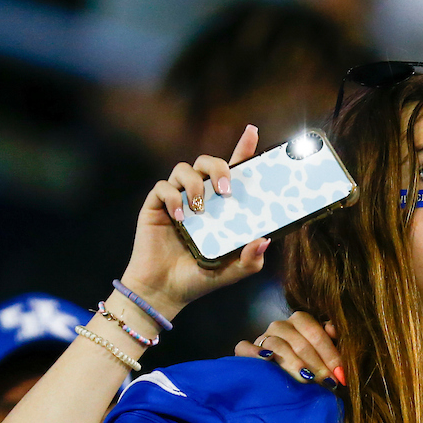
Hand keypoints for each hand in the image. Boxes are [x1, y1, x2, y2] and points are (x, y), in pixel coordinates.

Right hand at [120, 125, 268, 317]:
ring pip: (184, 169)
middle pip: (208, 161)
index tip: (253, 131)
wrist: (165, 291)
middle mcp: (199, 196)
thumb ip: (251, 259)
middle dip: (218, 167)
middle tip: (226, 190)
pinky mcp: (156, 206)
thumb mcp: (233, 271)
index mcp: (221, 205)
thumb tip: (265, 240)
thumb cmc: (200, 277)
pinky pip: (163, 187)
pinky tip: (180, 218)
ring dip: (195, 184)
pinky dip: (173, 198)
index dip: (243, 148)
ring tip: (200, 209)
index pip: (233, 169)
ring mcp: (177, 199)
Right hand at [235, 311, 345, 388]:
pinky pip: (244, 347)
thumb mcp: (325, 354)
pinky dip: (253, 352)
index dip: (330, 354)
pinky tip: (266, 359)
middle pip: (299, 342)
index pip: (316, 333)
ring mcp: (263, 336)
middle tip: (327, 381)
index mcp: (301, 321)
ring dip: (293, 362)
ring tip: (306, 378)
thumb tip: (333, 329)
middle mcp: (281, 325)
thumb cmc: (311, 365)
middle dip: (316, 363)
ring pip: (277, 345)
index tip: (340, 374)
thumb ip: (332, 340)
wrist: (283, 380)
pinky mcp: (245, 350)